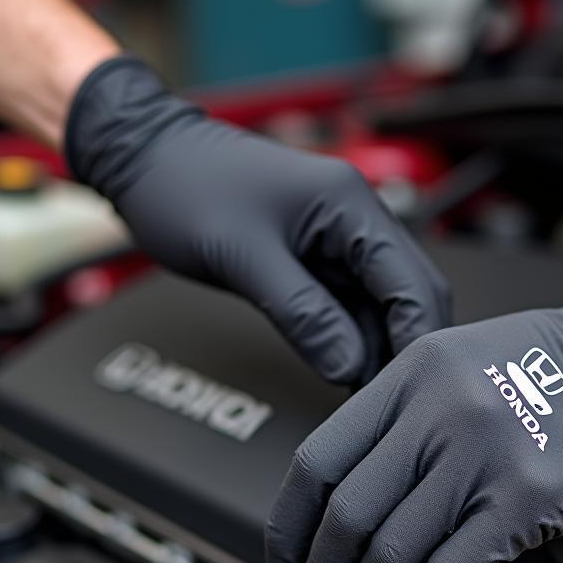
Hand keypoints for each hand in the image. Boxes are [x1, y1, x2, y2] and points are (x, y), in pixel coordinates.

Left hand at [66, 55, 449, 384]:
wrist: (146, 162)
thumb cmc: (186, 186)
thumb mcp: (244, 257)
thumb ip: (302, 314)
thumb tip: (348, 366)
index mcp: (350, 203)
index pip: (411, 281)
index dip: (416, 338)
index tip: (411, 386)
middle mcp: (354, 219)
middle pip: (408, 293)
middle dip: (404, 346)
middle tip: (391, 400)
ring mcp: (336, 241)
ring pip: (379, 306)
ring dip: (377, 348)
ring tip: (365, 396)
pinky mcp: (314, 261)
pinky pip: (347, 306)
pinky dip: (350, 340)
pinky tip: (344, 372)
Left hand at [266, 277, 562, 562]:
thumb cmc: (558, 367)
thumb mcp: (458, 364)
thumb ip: (402, 418)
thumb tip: (352, 495)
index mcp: (408, 377)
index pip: (316, 463)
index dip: (290, 529)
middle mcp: (435, 413)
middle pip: (345, 517)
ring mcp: (479, 455)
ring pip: (390, 552)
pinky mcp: (524, 499)